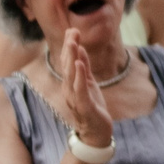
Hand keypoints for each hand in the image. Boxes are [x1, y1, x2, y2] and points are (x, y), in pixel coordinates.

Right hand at [52, 27, 117, 148]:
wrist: (96, 133)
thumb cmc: (92, 108)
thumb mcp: (89, 84)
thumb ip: (84, 68)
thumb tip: (80, 49)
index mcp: (70, 84)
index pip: (68, 62)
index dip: (69, 46)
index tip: (72, 30)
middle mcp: (69, 90)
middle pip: (67, 65)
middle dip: (70, 48)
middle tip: (72, 31)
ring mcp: (75, 98)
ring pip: (71, 75)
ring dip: (72, 58)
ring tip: (74, 43)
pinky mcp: (84, 106)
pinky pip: (80, 89)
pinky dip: (79, 76)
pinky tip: (79, 64)